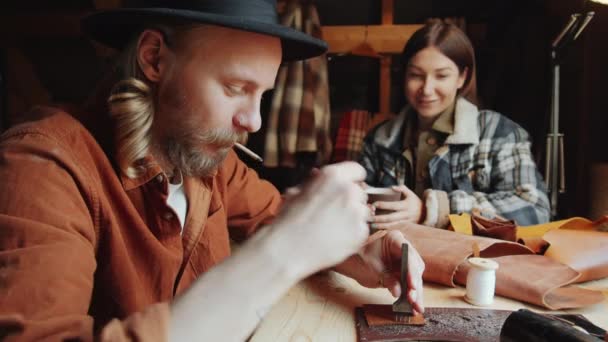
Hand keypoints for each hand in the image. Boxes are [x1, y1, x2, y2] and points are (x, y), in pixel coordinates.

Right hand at [271, 162, 370, 277]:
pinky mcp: (361, 232)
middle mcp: (348, 190)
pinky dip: (353, 233)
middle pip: (360, 192)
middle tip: (333, 212)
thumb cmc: (289, 221)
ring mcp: (356, 212)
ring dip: (353, 217)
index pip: (357, 170)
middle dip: (351, 200)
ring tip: (332, 227)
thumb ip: (314, 182)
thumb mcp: (298, 192)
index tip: (347, 188)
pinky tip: (335, 237)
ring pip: (363, 211)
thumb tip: (318, 173)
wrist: (288, 249)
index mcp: (332, 176)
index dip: (352, 180)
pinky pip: (363, 229)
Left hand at [335, 230, 424, 313]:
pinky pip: (411, 285)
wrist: (354, 262)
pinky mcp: (405, 273)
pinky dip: (412, 296)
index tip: (412, 285)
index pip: (409, 255)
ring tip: (416, 308)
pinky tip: (414, 307)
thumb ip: (386, 279)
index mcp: (395, 239)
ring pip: (415, 279)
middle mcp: (404, 249)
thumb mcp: (371, 268)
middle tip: (413, 300)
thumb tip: (398, 291)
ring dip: (416, 294)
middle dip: (415, 286)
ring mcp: (406, 262)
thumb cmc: (360, 258)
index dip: (412, 271)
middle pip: (415, 268)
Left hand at [370, 185, 423, 228]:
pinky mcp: (403, 227)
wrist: (425, 214)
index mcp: (405, 206)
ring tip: (370, 225)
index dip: (382, 205)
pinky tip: (376, 229)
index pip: (392, 206)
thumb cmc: (415, 202)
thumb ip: (402, 188)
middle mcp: (405, 215)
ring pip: (390, 226)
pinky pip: (393, 229)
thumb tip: (392, 187)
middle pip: (390, 218)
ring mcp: (404, 222)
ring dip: (380, 226)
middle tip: (369, 218)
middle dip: (378, 218)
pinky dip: (384, 229)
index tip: (374, 204)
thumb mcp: (411, 193)